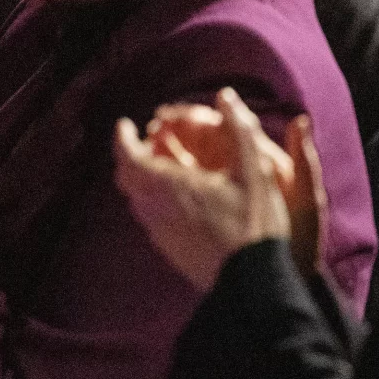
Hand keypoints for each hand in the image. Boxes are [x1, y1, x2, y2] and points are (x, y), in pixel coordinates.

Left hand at [113, 87, 295, 290]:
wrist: (253, 281)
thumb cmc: (255, 223)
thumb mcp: (257, 170)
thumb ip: (240, 129)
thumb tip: (226, 96)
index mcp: (169, 184)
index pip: (128, 155)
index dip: (122, 137)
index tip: (125, 125)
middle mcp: (155, 208)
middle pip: (127, 177)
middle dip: (132, 156)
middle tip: (146, 143)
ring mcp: (158, 231)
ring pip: (137, 199)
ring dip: (143, 179)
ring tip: (164, 167)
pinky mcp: (167, 249)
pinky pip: (150, 218)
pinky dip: (154, 200)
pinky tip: (179, 200)